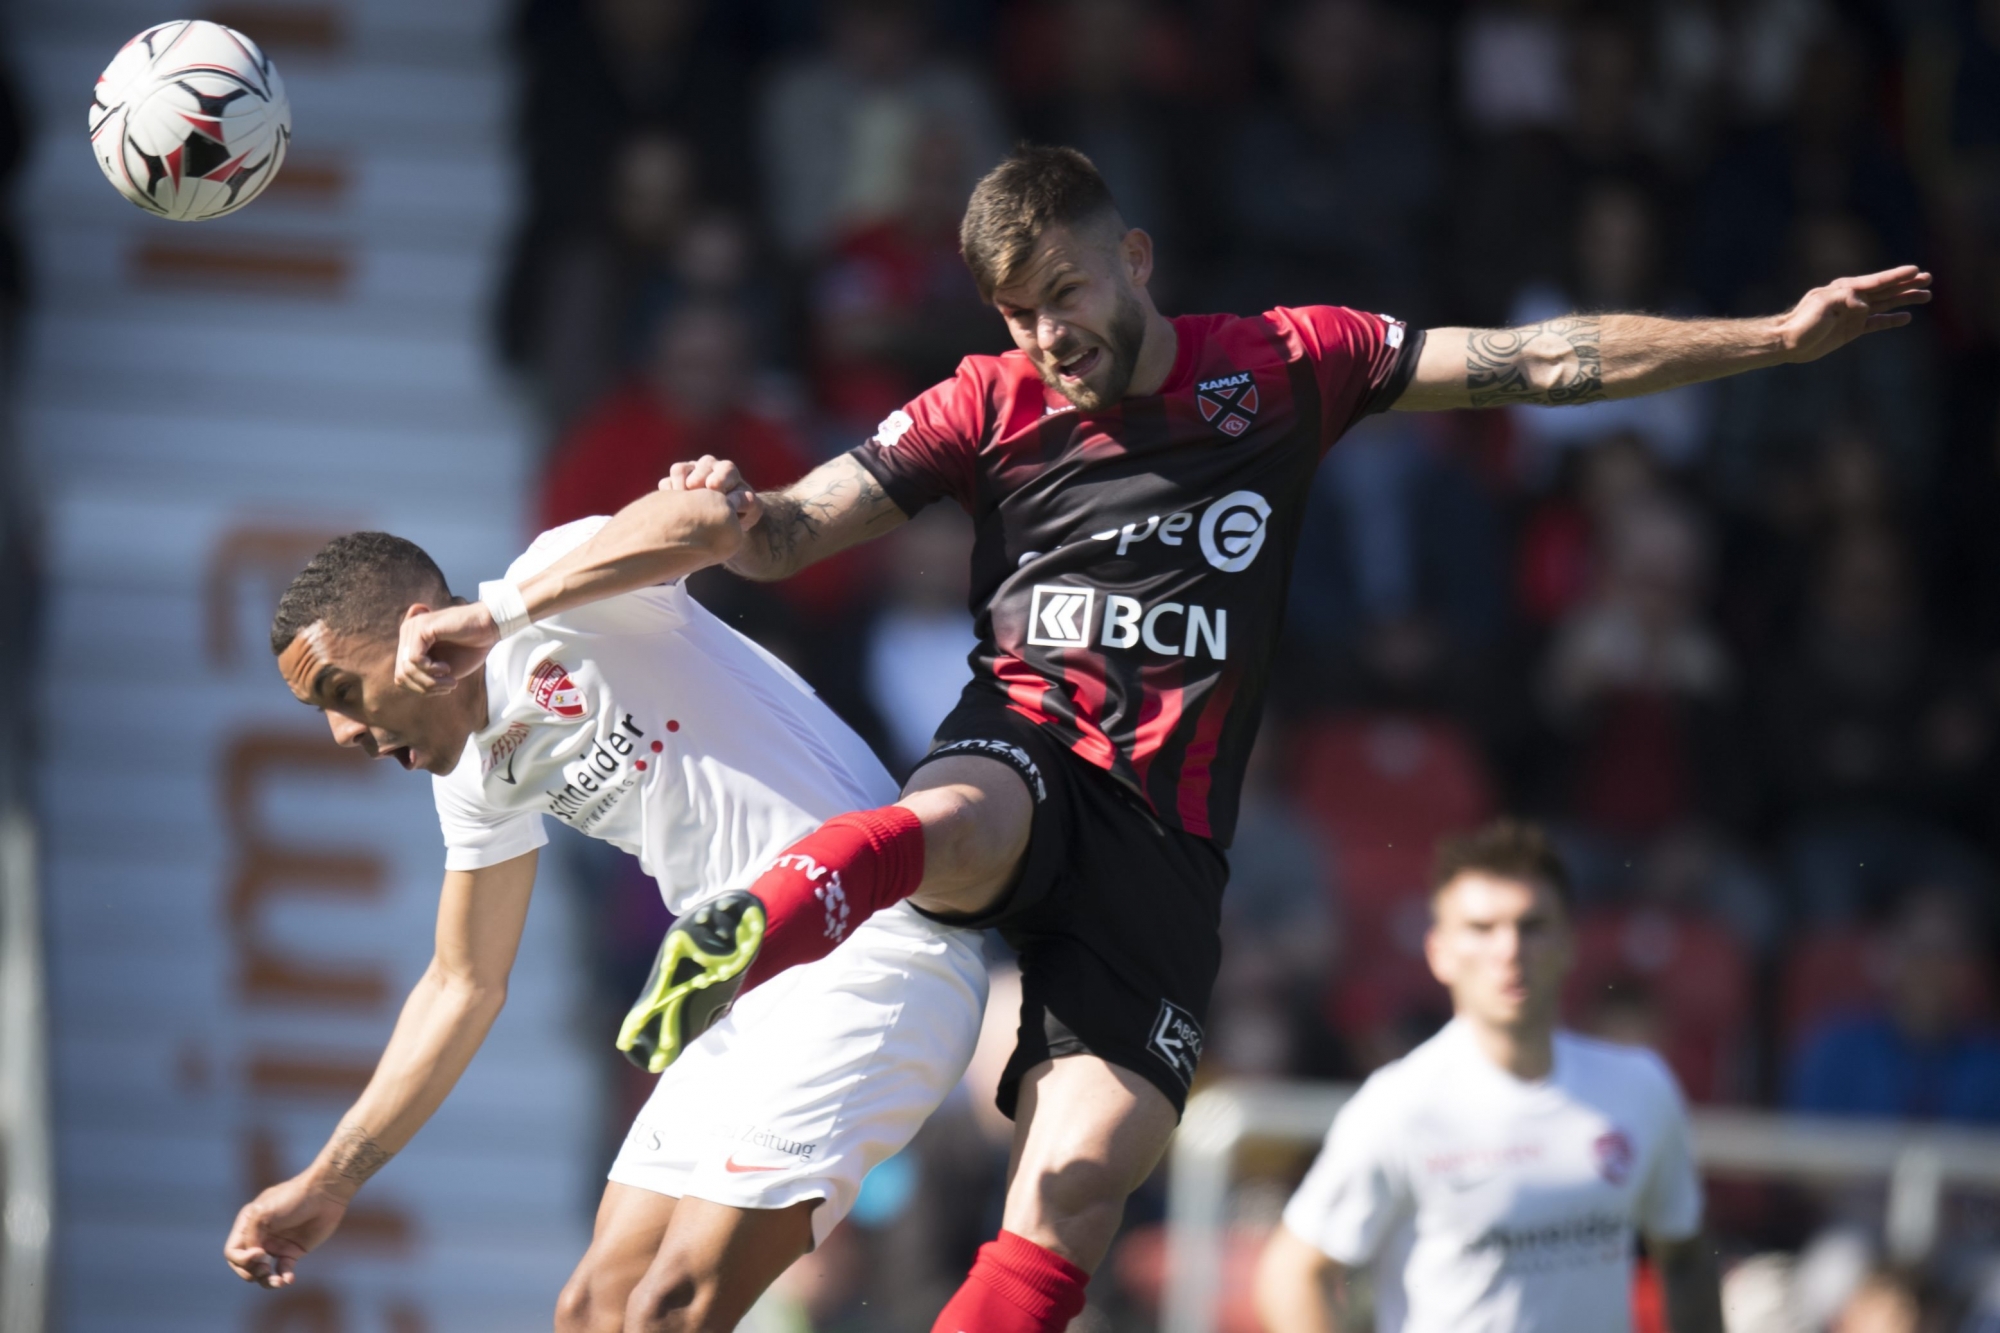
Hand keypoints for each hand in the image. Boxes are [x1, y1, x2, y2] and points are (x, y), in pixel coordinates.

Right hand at [223, 1175, 349, 1288]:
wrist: (325, 1194)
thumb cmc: (293, 1198)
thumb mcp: (264, 1212)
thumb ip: (251, 1236)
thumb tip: (252, 1257)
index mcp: (247, 1225)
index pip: (233, 1251)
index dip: (241, 1259)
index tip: (259, 1253)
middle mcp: (259, 1237)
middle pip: (244, 1265)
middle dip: (250, 1272)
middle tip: (264, 1269)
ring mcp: (276, 1245)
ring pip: (262, 1272)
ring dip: (265, 1280)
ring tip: (277, 1282)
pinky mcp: (293, 1251)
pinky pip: (283, 1270)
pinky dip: (284, 1277)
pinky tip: (289, 1280)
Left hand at [396, 602, 498, 694]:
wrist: (489, 627)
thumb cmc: (470, 648)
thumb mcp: (443, 669)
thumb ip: (424, 676)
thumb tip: (404, 685)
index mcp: (410, 643)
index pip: (401, 677)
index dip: (421, 690)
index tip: (444, 689)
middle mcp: (406, 633)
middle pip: (401, 676)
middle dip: (425, 688)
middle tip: (448, 687)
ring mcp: (412, 629)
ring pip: (407, 670)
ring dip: (430, 682)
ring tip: (450, 680)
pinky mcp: (421, 628)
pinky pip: (416, 659)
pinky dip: (431, 670)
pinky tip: (447, 668)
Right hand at [662, 454, 762, 530]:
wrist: (722, 520)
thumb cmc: (738, 513)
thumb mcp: (750, 510)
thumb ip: (747, 503)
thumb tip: (736, 499)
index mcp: (729, 473)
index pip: (726, 470)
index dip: (720, 476)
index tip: (713, 486)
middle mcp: (709, 468)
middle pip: (703, 465)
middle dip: (699, 476)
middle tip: (694, 487)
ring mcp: (689, 473)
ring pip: (681, 469)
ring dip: (680, 483)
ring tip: (683, 497)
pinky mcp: (673, 483)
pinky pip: (666, 482)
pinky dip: (668, 492)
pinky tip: (672, 504)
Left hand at [1777, 265, 1932, 362]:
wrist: (1788, 342)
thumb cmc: (1802, 322)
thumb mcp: (1822, 305)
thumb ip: (1846, 299)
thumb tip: (1865, 306)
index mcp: (1845, 289)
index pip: (1876, 281)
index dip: (1896, 276)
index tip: (1916, 270)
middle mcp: (1852, 299)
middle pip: (1885, 289)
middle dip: (1907, 284)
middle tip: (1929, 278)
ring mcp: (1854, 314)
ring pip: (1885, 304)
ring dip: (1905, 299)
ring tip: (1926, 295)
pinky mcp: (1852, 329)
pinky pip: (1876, 323)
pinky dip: (1891, 320)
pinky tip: (1906, 317)